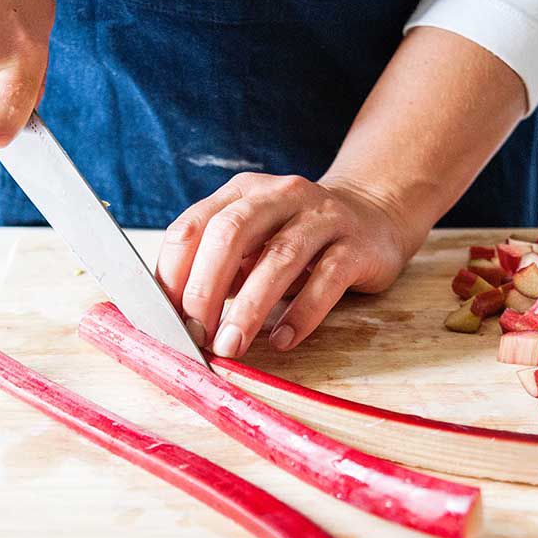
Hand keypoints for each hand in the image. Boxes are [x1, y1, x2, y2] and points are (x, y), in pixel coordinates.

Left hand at [155, 174, 415, 357]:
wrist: (371, 216)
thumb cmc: (296, 238)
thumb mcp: (252, 241)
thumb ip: (218, 267)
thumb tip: (176, 316)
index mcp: (242, 192)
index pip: (193, 225)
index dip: (173, 272)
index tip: (165, 316)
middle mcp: (281, 196)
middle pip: (231, 234)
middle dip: (206, 287)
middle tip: (195, 333)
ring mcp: (323, 218)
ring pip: (279, 258)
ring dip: (250, 307)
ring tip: (231, 346)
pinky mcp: (357, 247)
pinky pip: (327, 280)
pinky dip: (301, 313)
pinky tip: (282, 340)